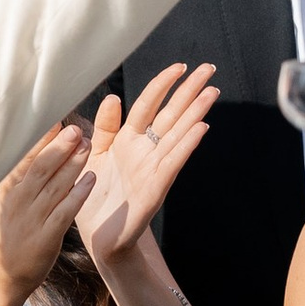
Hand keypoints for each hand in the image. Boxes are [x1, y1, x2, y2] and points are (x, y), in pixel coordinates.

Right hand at [0, 121, 96, 305]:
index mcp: (5, 187)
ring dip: (73, 164)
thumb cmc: (6, 232)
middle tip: (76, 128)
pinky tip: (91, 178)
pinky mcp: (45, 237)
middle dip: (58, 146)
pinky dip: (78, 194)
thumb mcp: (2, 199)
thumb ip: (15, 172)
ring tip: (88, 145)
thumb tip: (29, 141)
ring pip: (55, 185)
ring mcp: (30, 218)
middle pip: (39, 166)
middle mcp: (16, 200)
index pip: (23, 155)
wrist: (0, 275)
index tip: (55, 116)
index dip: (40, 136)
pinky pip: (64, 211)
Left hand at [75, 64, 217, 267]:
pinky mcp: (155, 190)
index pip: (149, 105)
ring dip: (195, 113)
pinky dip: (186, 145)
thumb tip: (113, 97)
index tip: (179, 66)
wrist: (98, 239)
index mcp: (128, 141)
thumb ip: (103, 129)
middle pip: (171, 114)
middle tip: (210, 68)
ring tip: (212, 92)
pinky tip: (201, 128)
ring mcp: (153, 170)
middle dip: (190, 91)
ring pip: (178, 135)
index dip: (162, 84)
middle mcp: (146, 152)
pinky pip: (172, 163)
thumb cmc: (95, 198)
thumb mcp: (92, 156)